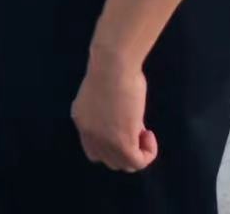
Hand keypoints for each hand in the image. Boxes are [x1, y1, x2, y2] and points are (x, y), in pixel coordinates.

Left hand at [72, 52, 156, 172]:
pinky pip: (137, 163)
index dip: (113, 144)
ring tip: (144, 131)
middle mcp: (87, 133)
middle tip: (137, 128)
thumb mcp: (108, 98)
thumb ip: (113, 116)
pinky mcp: (120, 144)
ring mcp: (102, 140)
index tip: (127, 127)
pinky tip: (149, 134)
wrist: (113, 64)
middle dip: (126, 149)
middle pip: (108, 159)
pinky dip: (148, 153)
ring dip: (138, 152)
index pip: (94, 148)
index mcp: (81, 119)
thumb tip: (132, 127)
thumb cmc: (115, 70)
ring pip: (123, 164)